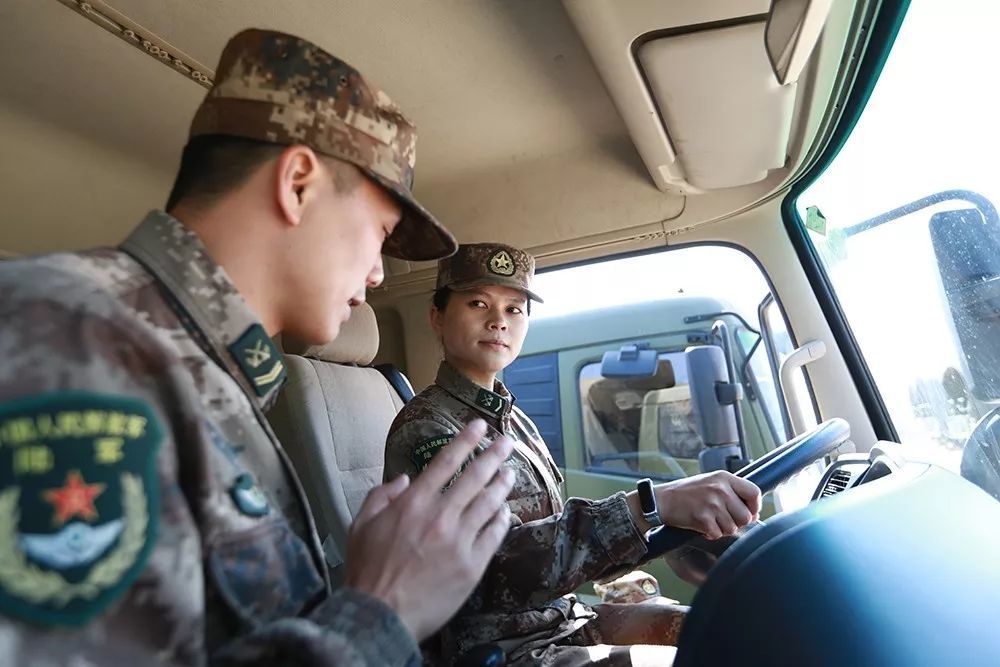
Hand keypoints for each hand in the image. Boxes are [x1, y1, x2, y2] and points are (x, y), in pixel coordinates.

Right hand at [344, 419, 515, 640]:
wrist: (380, 613)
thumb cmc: (367, 570)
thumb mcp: (360, 525)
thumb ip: (381, 496)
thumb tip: (404, 480)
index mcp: (414, 503)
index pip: (446, 461)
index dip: (465, 440)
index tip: (480, 425)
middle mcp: (441, 515)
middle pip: (475, 477)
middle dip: (494, 455)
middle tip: (507, 443)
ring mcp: (460, 540)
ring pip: (489, 503)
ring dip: (502, 484)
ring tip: (510, 473)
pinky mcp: (473, 565)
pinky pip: (494, 535)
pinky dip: (502, 519)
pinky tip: (505, 512)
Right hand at [655, 471, 760, 539]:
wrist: (662, 500)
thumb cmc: (686, 492)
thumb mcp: (711, 481)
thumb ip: (731, 491)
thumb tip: (752, 511)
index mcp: (724, 478)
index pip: (754, 492)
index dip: (755, 507)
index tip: (750, 513)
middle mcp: (720, 489)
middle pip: (746, 516)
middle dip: (737, 523)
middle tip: (724, 520)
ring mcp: (712, 504)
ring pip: (733, 528)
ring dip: (722, 529)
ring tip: (710, 521)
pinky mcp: (703, 518)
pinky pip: (718, 534)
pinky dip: (711, 534)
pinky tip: (702, 526)